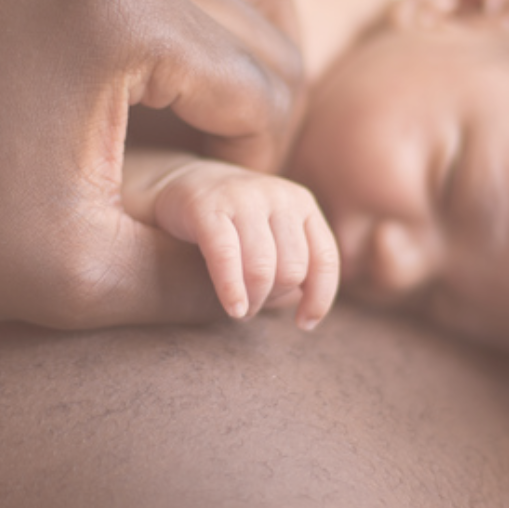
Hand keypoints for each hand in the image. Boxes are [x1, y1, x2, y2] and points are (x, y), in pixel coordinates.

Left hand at [0, 0, 303, 326]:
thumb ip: (191, 284)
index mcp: (127, 14)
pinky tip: (175, 75)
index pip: (267, 91)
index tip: (211, 221)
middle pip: (269, 27)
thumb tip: (273, 289)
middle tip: (218, 185)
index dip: (260, 172)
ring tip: (210, 129)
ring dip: (252, 52)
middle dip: (265, 115)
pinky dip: (210, 6)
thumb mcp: (75, 275)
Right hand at [149, 158, 338, 329]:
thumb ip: (293, 265)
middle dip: (275, 298)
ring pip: (262, 268)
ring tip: (241, 310)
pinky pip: (226, 257)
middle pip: (292, 269)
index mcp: (302, 202)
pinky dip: (232, 289)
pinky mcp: (207, 207)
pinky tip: (233, 309)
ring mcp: (243, 198)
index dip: (319, 298)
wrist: (183, 183)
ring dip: (254, 301)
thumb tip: (310, 315)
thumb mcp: (273, 234)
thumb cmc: (235, 223)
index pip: (325, 259)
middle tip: (255, 305)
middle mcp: (278, 196)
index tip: (304, 324)